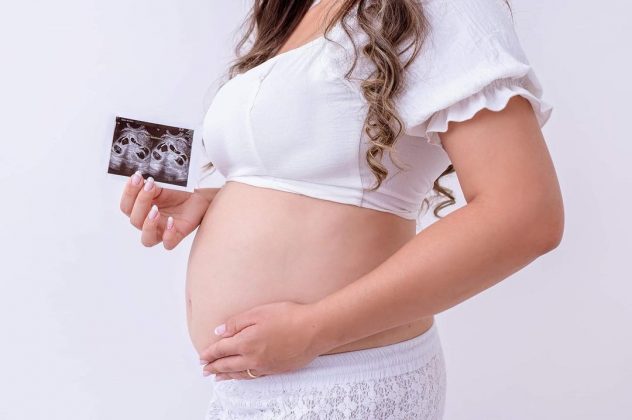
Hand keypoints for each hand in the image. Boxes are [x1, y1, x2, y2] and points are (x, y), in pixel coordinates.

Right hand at [119, 170, 219, 248]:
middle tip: (149, 186)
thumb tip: (140, 180)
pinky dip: (168, 235)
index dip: (129, 193)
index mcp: (140, 210)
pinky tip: (171, 221)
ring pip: (147, 239)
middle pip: (135, 220)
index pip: (126, 207)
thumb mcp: (163, 185)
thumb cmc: (178, 191)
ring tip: (155, 210)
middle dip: (140, 202)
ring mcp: (162, 231)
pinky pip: (168, 244)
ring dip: (148, 224)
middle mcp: (148, 223)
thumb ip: (150, 186)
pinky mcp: (177, 236)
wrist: (198, 195)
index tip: (137, 177)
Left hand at [199, 301, 326, 380]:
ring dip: (226, 375)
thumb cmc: (289, 316)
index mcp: (245, 342)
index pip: (221, 350)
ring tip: (217, 377)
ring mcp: (265, 366)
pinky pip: (254, 376)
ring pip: (239, 374)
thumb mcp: (259, 312)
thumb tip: (219, 331)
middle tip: (204, 369)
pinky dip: (242, 377)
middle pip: (227, 365)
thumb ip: (236, 323)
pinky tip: (242, 375)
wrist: (314, 330)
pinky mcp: (277, 369)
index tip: (202, 356)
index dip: (210, 353)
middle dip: (213, 367)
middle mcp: (252, 358)